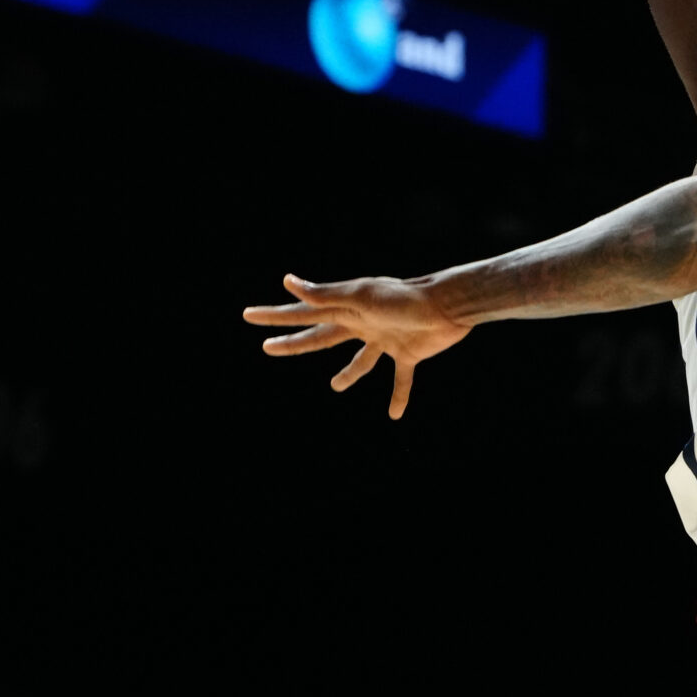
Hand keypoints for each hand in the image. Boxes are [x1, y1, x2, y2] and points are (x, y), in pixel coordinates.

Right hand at [242, 274, 469, 419]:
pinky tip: (394, 415)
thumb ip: (326, 295)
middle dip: (294, 343)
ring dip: (348, 374)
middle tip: (268, 347)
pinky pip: (400, 379)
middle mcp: (363, 324)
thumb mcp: (361, 296)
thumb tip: (288, 282)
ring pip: (361, 360)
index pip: (303, 315)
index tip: (249, 315)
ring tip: (335, 386)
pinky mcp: (409, 352)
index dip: (275, 317)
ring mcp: (385, 339)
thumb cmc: (404, 298)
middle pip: (321, 337)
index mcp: (347, 310)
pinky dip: (398, 395)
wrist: (448, 306)